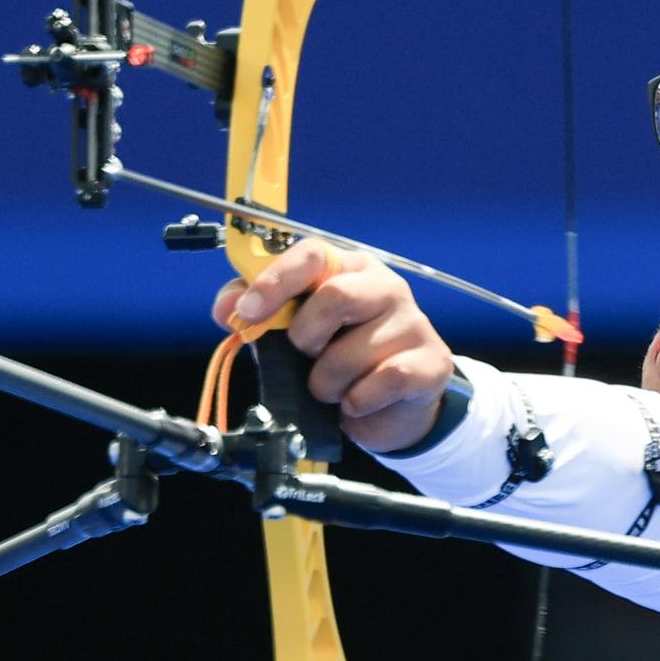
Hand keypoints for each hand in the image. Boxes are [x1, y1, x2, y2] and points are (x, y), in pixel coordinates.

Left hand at [212, 239, 453, 452]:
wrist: (396, 405)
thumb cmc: (344, 358)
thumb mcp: (300, 331)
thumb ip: (263, 312)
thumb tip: (227, 307)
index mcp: (351, 270)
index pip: (313, 255)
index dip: (275, 281)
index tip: (248, 312)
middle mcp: (387, 288)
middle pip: (336, 296)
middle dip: (306, 337)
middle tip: (306, 355)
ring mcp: (414, 324)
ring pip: (352, 353)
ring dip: (328, 383)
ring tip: (335, 387)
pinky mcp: (432, 363)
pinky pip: (382, 382)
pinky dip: (357, 402)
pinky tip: (358, 401)